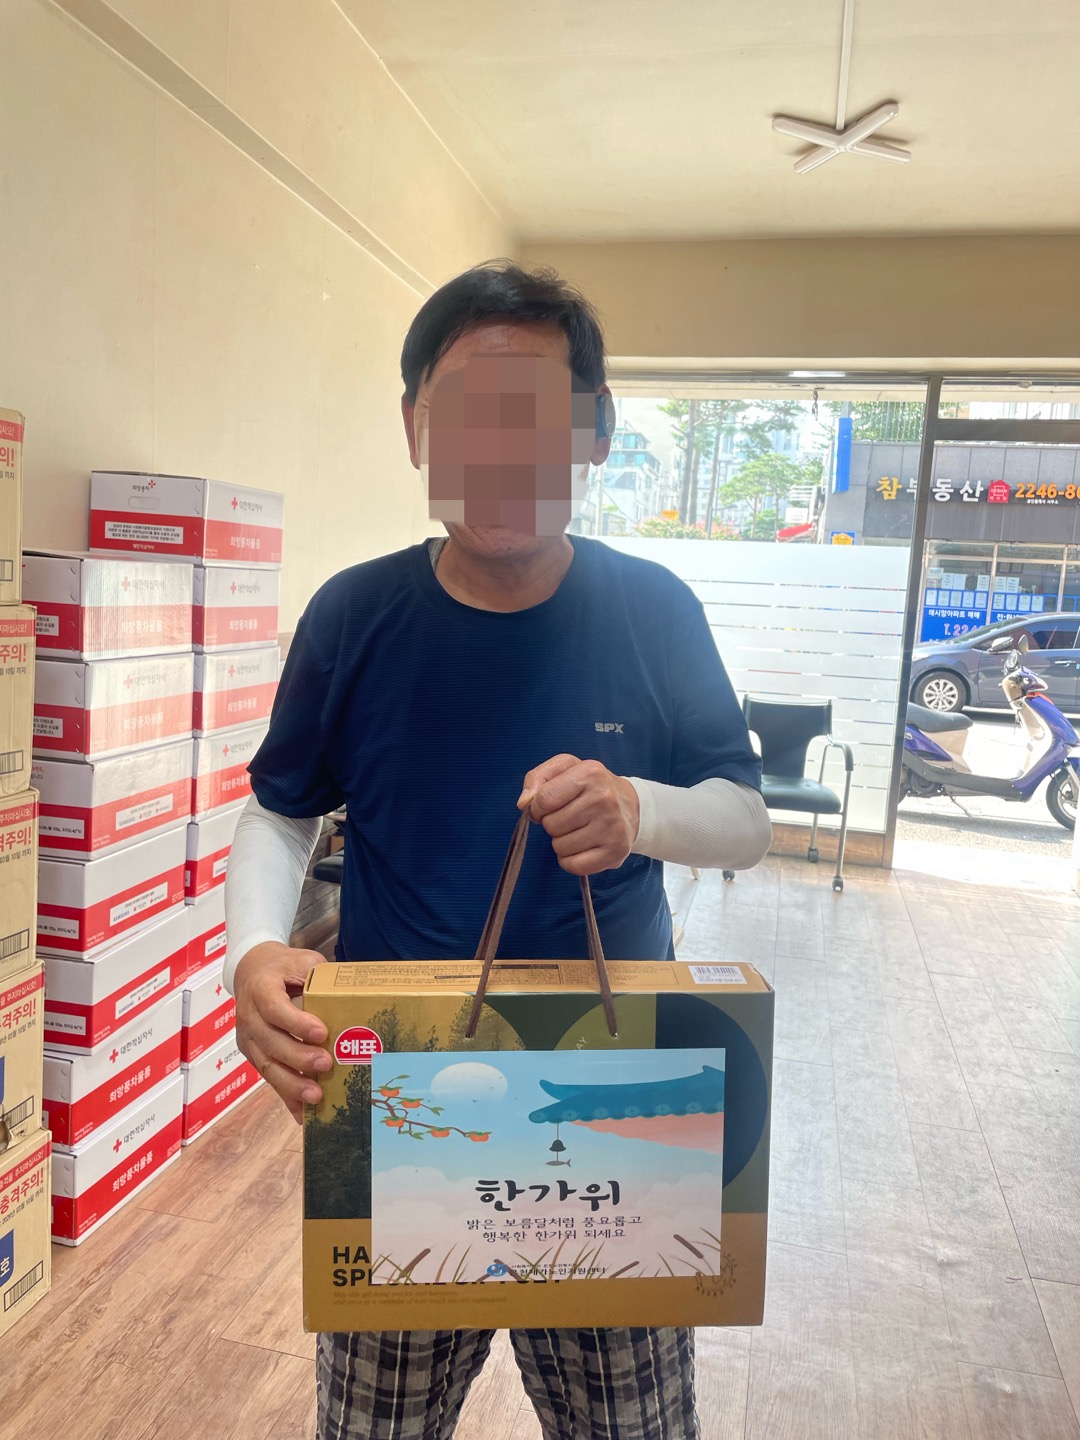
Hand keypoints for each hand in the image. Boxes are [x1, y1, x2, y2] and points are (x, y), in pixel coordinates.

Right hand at [233, 941, 332, 1124]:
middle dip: (298, 1057)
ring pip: (267, 1065)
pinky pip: (269, 1077)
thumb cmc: (283, 966)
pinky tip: (302, 1113)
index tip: (321, 1032)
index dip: (296, 1023)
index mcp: (260, 988)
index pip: (274, 1008)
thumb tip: (355, 992)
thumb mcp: (302, 961)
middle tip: (326, 1064)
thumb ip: (320, 976)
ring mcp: (248, 1038)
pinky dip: (285, 1096)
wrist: (251, 969)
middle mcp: (249, 1016)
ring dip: (291, 1084)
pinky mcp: (253, 1054)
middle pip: (271, 1042)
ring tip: (316, 1096)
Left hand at [517, 754, 640, 875]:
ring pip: (560, 847)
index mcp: (590, 773)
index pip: (543, 799)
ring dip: (562, 842)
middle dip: (553, 823)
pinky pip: (574, 866)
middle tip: (570, 817)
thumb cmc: (591, 787)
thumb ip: (538, 778)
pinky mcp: (615, 852)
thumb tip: (523, 803)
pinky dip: (571, 860)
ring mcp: (612, 827)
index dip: (538, 807)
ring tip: (579, 829)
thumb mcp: (566, 768)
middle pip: (551, 825)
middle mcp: (604, 799)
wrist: (632, 805)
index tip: (549, 806)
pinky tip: (583, 846)